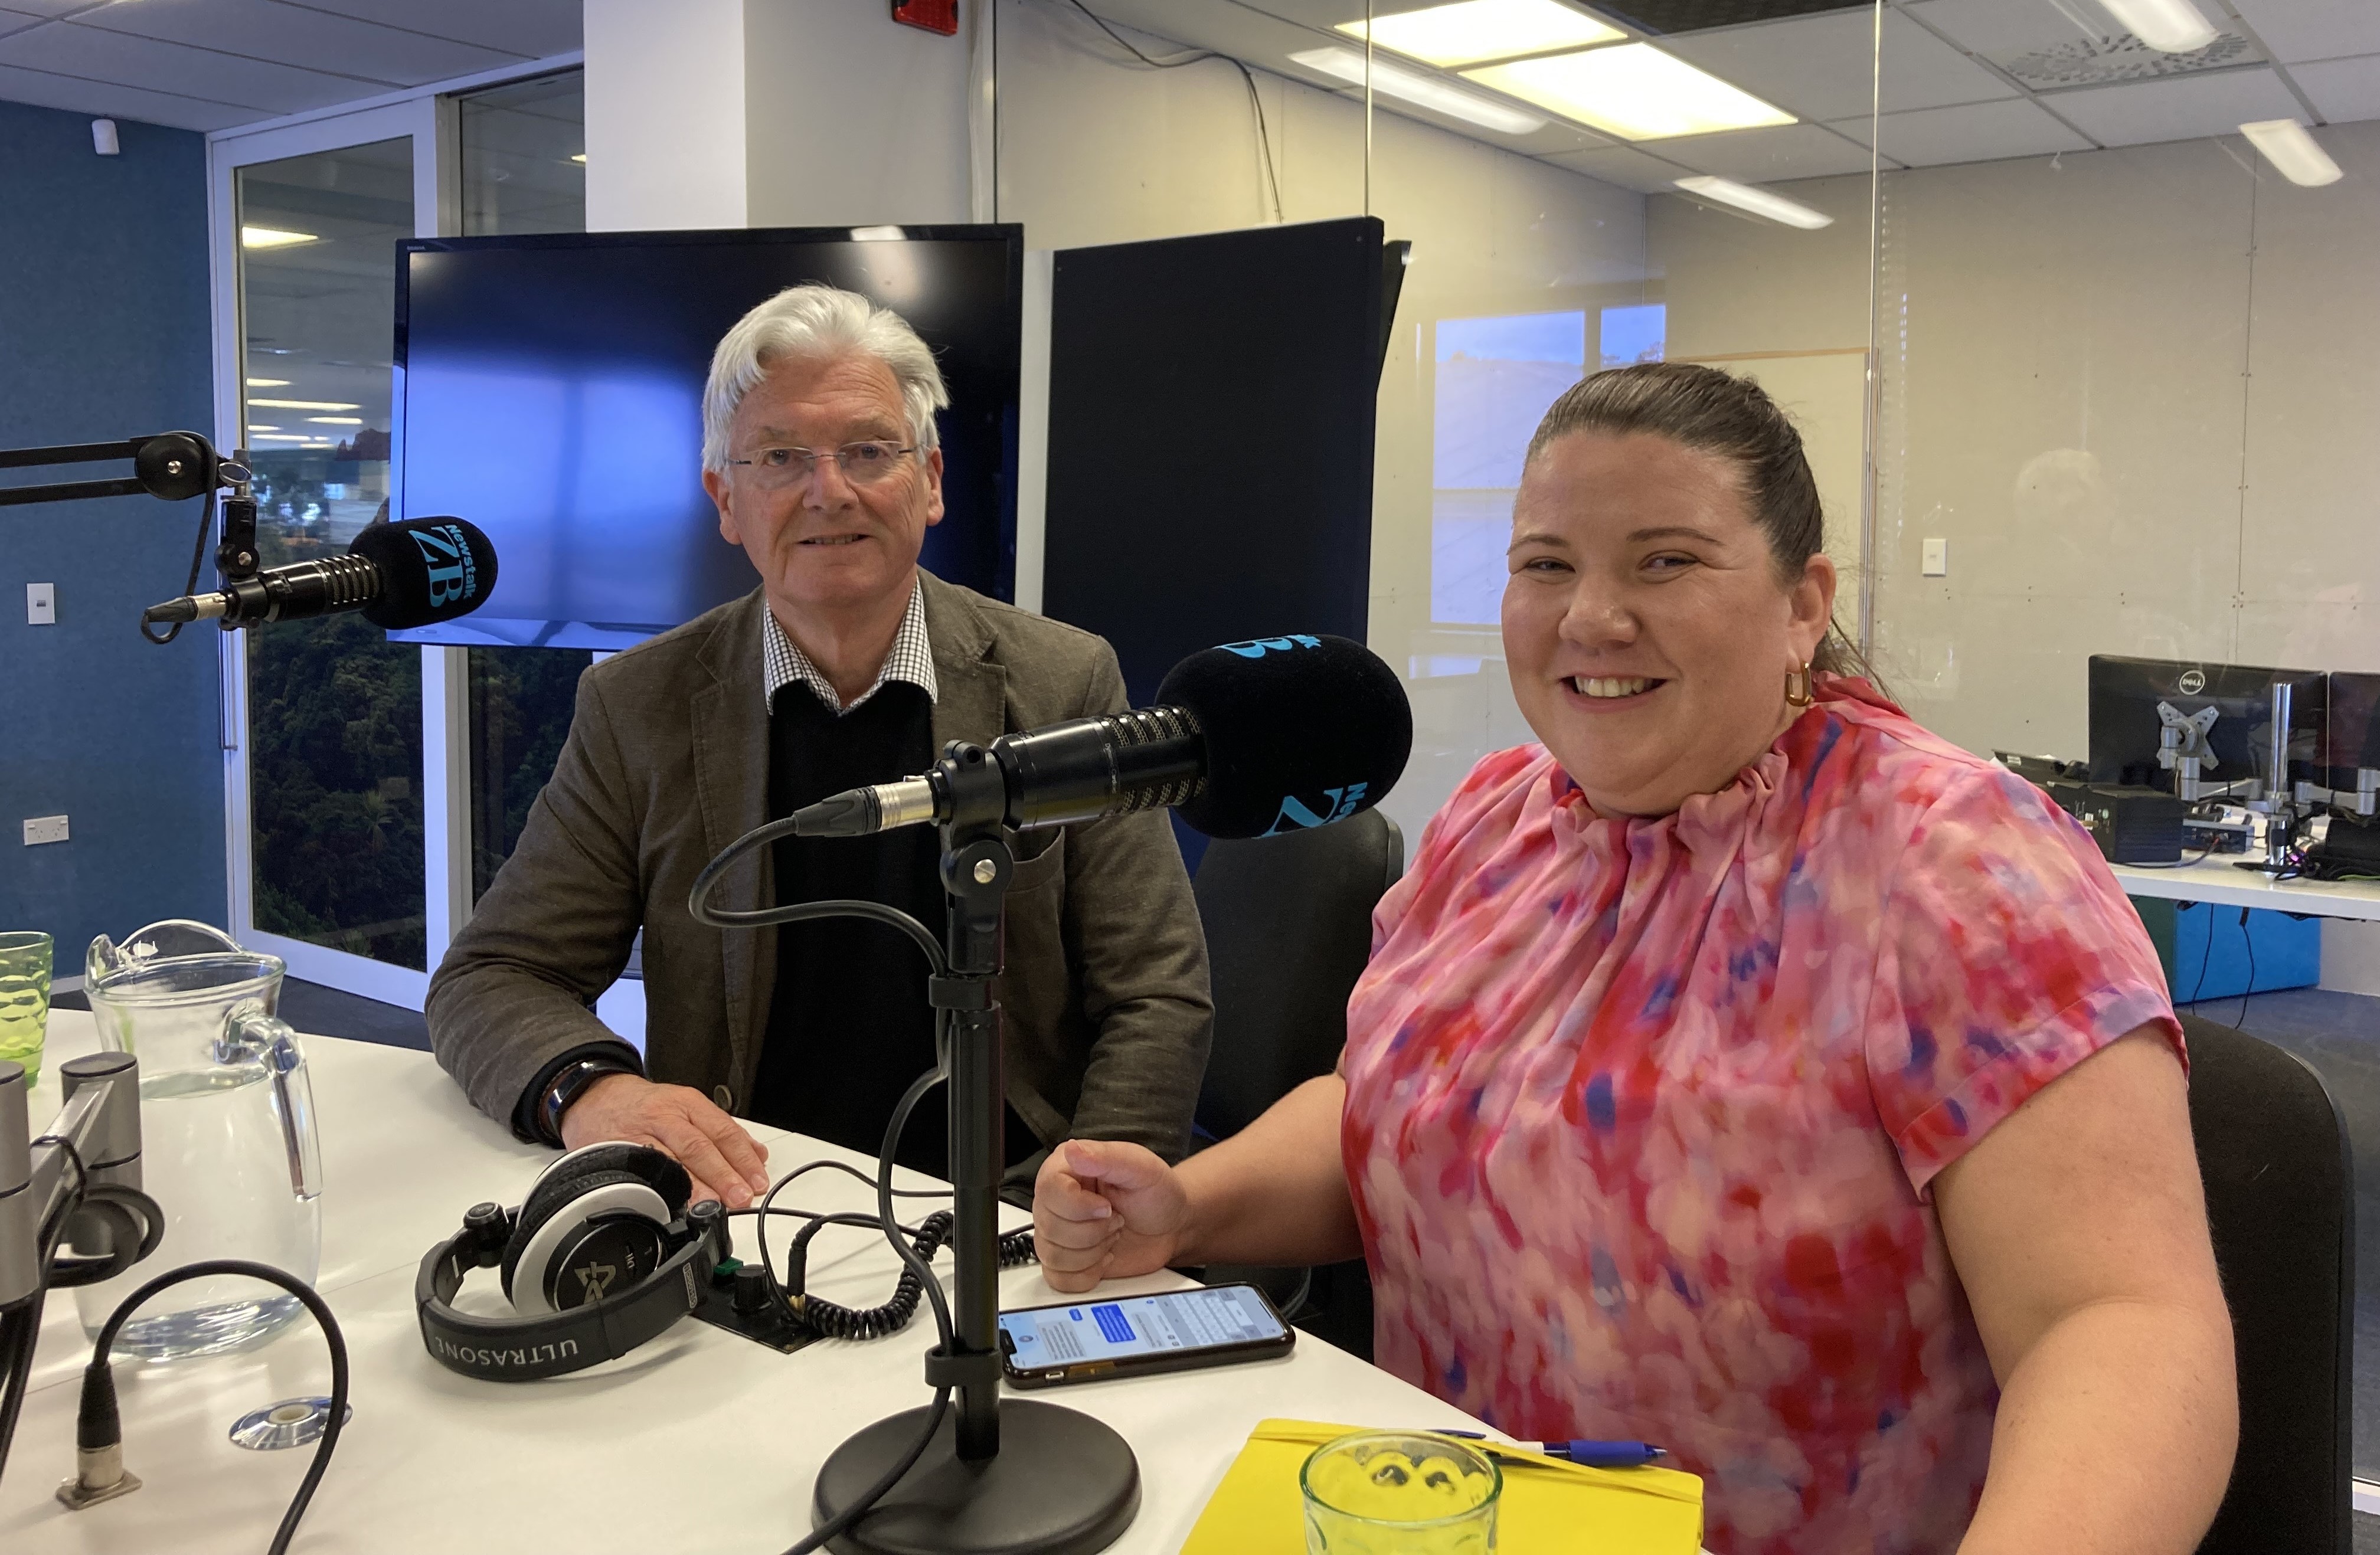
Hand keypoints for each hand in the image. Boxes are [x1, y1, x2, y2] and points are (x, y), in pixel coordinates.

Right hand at [560, 1073, 771, 1208]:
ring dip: (696, 1185)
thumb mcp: (686, 1106)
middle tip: (741, 1197)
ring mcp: (640, 1133)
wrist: (595, 1096)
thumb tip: (757, 1156)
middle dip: (723, 1174)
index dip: (742, 1158)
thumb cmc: (646, 1106)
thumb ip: (721, 1131)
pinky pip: (641, 1171)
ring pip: (672, 1159)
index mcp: (688, 1103)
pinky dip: (659, 1188)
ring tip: (714, 1205)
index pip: (723, 1131)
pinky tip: (672, 1203)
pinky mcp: (618, 1149)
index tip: (757, 1181)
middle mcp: (666, 1116)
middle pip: (699, 1146)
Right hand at [1032, 1139, 1188, 1292]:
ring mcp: (1056, 1233)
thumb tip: (1073, 1149)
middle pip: (1050, 1226)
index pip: (1048, 1189)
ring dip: (1093, 1251)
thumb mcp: (1142, 1168)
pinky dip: (1088, 1274)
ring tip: (1111, 1234)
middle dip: (1094, 1230)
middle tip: (1116, 1219)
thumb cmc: (1157, 1194)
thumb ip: (1107, 1157)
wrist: (1171, 1227)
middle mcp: (1055, 1201)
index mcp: (1066, 1169)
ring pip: (1054, 1255)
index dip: (1079, 1205)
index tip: (1107, 1206)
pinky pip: (1058, 1279)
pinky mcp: (1064, 1262)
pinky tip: (1104, 1257)